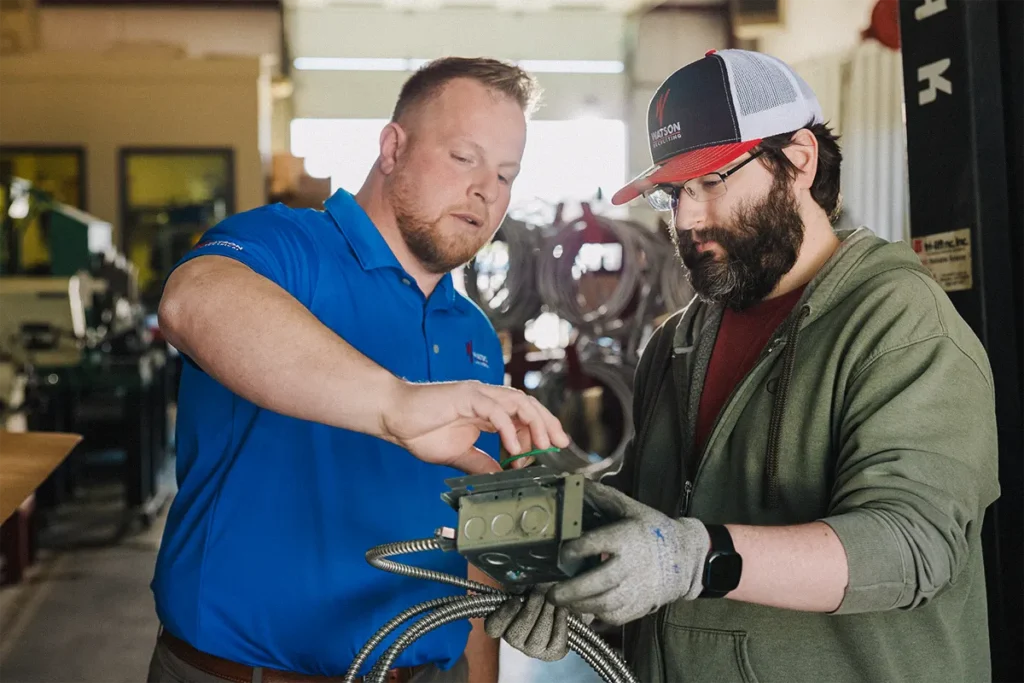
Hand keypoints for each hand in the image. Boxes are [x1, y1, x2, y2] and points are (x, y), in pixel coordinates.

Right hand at [380, 380, 568, 474]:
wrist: (394, 417)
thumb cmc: (420, 430)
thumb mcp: (459, 455)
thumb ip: (482, 463)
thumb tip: (502, 477)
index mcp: (486, 411)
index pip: (523, 417)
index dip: (538, 434)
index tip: (545, 454)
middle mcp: (486, 399)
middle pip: (528, 406)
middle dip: (547, 424)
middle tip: (560, 444)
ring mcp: (477, 395)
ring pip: (518, 403)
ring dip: (535, 424)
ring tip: (544, 446)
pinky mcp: (466, 396)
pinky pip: (495, 411)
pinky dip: (509, 429)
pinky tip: (514, 449)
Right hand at [484, 586, 569, 661]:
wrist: (565, 603)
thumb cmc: (542, 593)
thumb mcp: (528, 586)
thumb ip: (521, 587)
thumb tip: (522, 587)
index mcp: (504, 623)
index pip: (493, 628)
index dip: (502, 616)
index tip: (516, 600)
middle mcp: (516, 640)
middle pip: (515, 634)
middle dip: (531, 610)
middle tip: (540, 593)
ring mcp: (533, 649)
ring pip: (537, 639)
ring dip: (546, 615)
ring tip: (553, 600)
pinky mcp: (552, 653)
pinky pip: (555, 642)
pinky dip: (560, 623)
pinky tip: (562, 610)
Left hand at [548, 482, 709, 624]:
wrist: (684, 558)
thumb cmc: (652, 530)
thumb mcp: (630, 508)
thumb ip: (602, 497)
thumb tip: (572, 481)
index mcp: (627, 538)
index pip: (597, 544)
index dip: (575, 549)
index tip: (563, 552)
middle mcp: (632, 566)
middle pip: (598, 582)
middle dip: (571, 590)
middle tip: (550, 592)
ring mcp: (636, 589)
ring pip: (603, 604)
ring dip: (577, 605)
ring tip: (560, 600)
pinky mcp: (638, 607)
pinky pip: (612, 617)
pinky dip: (593, 614)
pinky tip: (580, 606)